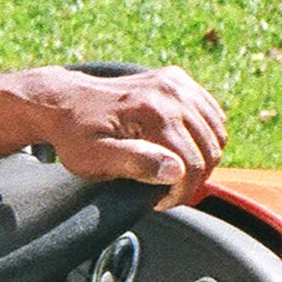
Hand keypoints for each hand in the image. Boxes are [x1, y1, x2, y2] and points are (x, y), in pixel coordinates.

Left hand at [20, 64, 226, 202]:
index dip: (181, 193)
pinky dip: (205, 137)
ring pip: (217, 134)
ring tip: (172, 171)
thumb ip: (135, 162)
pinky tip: (181, 149)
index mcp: (153, 111)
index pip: (192, 165)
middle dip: (193, 178)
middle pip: (210, 149)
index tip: (159, 202)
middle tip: (166, 190)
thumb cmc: (76, 134)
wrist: (64, 101)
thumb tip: (176, 169)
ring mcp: (177, 82)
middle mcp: (171, 91)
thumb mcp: (94, 157)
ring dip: (202, 158)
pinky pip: (213, 115)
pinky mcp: (178, 80)